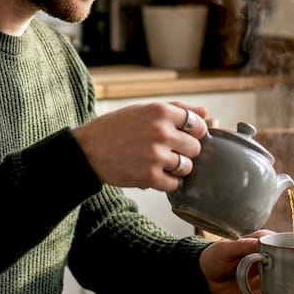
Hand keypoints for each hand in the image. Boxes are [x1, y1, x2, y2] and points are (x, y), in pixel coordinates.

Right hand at [73, 101, 208, 191]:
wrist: (87, 150)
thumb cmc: (116, 128)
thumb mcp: (145, 110)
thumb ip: (177, 109)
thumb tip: (206, 113)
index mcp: (162, 112)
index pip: (198, 126)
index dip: (193, 134)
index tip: (183, 137)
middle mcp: (162, 132)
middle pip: (195, 148)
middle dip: (184, 151)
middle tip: (166, 151)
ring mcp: (156, 156)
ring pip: (187, 167)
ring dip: (176, 168)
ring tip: (158, 163)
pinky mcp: (150, 177)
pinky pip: (174, 184)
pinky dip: (166, 182)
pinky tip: (152, 174)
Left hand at [200, 230, 273, 293]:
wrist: (206, 276)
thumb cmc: (214, 256)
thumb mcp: (226, 248)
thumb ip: (242, 245)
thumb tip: (259, 242)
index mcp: (261, 241)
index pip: (280, 246)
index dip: (278, 258)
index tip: (266, 267)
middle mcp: (267, 257)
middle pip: (280, 269)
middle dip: (266, 280)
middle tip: (251, 285)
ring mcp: (264, 273)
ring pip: (274, 285)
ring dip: (258, 292)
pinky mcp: (260, 287)